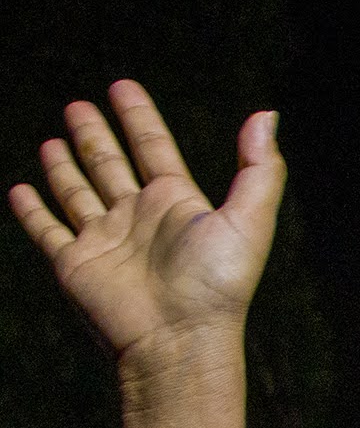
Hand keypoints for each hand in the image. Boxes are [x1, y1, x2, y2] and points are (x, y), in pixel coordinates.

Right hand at [10, 80, 281, 376]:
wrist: (178, 340)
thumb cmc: (218, 285)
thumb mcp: (249, 220)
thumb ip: (259, 168)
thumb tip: (266, 115)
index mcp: (177, 203)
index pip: (153, 147)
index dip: (138, 116)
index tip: (122, 87)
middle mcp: (139, 218)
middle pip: (110, 164)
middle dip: (95, 135)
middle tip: (78, 105)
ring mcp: (104, 240)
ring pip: (78, 192)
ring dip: (65, 166)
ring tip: (52, 139)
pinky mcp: (74, 264)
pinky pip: (47, 231)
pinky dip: (32, 211)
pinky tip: (21, 190)